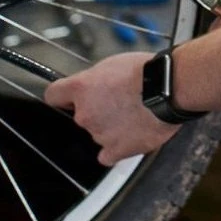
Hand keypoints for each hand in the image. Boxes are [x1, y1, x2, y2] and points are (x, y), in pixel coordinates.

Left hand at [44, 52, 179, 164]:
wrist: (167, 89)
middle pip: (80, 115)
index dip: (62, 97)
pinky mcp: (117, 149)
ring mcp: (99, 134)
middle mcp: (85, 113)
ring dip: (108, 127)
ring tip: (131, 115)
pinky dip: (115, 149)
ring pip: (96, 132)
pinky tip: (126, 138)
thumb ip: (94, 80)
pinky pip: (107, 155)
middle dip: (95, 110)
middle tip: (116, 102)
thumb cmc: (144, 72)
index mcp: (81, 88)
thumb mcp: (111, 64)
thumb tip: (92, 87)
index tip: (67, 98)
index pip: (53, 96)